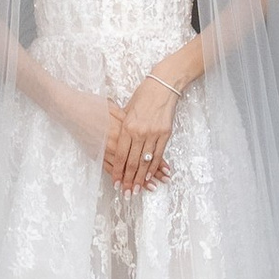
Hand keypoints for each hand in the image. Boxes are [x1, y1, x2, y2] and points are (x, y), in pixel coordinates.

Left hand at [103, 73, 177, 193]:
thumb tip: (113, 142)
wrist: (162, 85)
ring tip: (139, 190)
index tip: (117, 183)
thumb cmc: (142, 96)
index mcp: (127, 127)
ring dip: (142, 178)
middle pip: (133, 162)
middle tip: (127, 193)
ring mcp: (153, 133)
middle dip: (129, 180)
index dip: (119, 172)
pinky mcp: (165, 133)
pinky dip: (155, 167)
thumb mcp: (126, 110)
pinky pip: (159, 154)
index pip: (121, 156)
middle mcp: (139, 132)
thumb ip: (120, 127)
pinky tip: (152, 176)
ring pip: (146, 161)